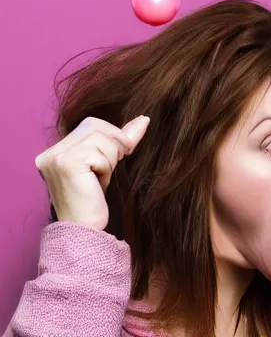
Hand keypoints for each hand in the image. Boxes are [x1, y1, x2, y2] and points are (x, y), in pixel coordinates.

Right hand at [35, 115, 149, 230]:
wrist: (84, 230)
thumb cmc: (95, 199)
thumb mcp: (107, 162)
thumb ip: (120, 139)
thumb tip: (143, 119)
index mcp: (54, 151)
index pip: (91, 124)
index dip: (113, 134)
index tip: (124, 151)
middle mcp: (49, 153)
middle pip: (96, 126)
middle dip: (114, 144)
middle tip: (111, 167)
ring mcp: (56, 157)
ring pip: (100, 139)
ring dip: (110, 159)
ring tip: (99, 178)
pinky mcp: (66, 164)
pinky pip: (100, 153)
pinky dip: (106, 168)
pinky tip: (97, 183)